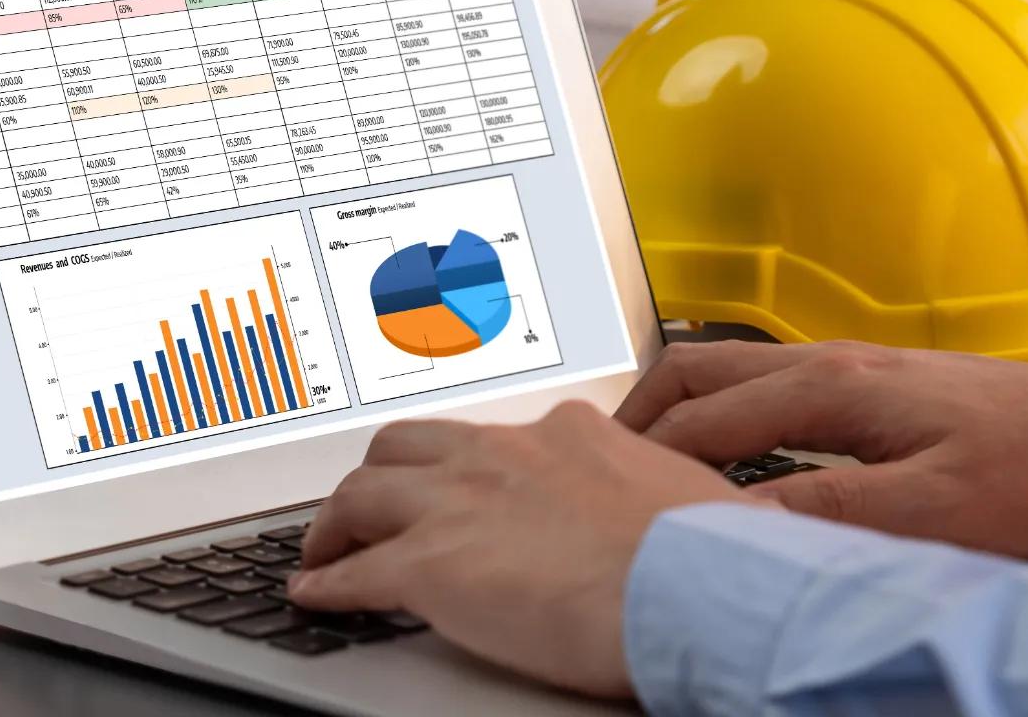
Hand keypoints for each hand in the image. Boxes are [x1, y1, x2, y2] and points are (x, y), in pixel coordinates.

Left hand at [291, 402, 754, 697]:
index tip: (459, 486)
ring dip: (337, 522)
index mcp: (567, 433)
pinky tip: (316, 593)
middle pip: (408, 445)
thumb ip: (655, 492)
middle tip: (372, 504)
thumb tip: (680, 515)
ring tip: (326, 548)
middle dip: (382, 474)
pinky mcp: (431, 567)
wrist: (695, 586)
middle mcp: (503, 455)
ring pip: (364, 492)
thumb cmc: (711, 553)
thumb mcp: (686, 494)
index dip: (465, 466)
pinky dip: (328, 582)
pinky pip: (356, 572)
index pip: (494, 438)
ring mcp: (461, 506)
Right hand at [618, 340, 1027, 557]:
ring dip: (679, 408)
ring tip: (648, 461)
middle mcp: (828, 363)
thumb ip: (829, 511)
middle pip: (697, 371)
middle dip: (639, 415)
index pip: (704, 420)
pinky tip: (730, 455)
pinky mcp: (870, 383)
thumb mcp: (933, 510)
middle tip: (600, 466)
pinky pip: (764, 385)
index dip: (649, 460)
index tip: (606, 497)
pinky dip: (721, 411)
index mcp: (831, 388)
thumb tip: (735, 521)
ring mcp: (848, 367)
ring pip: (728, 371)